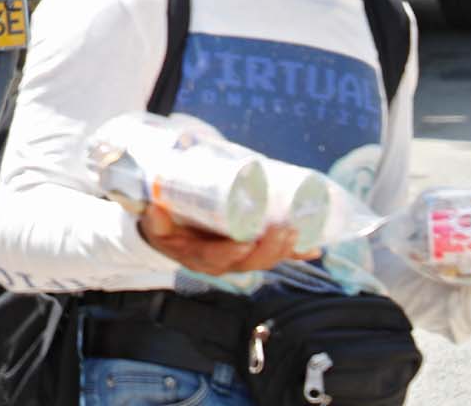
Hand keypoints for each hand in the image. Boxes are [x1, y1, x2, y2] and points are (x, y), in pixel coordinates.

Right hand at [137, 204, 313, 276]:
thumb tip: (155, 207)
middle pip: (251, 262)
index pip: (217, 259)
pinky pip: (276, 254)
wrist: (172, 235)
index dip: (232, 252)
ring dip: (286, 249)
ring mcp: (240, 258)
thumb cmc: (166, 228)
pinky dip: (296, 252)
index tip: (244, 242)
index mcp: (198, 257)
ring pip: (267, 259)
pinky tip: (315, 248)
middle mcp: (223, 262)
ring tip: (300, 232)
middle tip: (284, 228)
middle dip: (270, 248)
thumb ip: (154, 219)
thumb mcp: (155, 226)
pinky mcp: (253, 250)